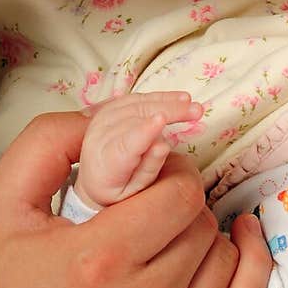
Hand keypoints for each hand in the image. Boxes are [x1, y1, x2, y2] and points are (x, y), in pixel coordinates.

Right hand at [0, 111, 270, 287]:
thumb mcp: (1, 202)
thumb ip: (52, 140)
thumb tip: (114, 114)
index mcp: (98, 261)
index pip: (180, 191)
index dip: (169, 171)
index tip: (148, 176)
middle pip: (201, 222)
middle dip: (179, 204)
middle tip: (148, 208)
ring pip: (224, 257)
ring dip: (201, 237)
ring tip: (162, 240)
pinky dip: (247, 268)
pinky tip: (235, 244)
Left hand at [75, 91, 203, 208]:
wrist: (92, 178)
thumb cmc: (118, 189)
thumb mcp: (134, 191)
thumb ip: (148, 169)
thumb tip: (163, 145)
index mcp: (106, 163)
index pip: (126, 145)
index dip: (144, 131)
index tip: (162, 119)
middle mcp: (100, 137)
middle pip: (135, 118)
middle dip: (167, 111)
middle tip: (195, 111)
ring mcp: (103, 120)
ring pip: (137, 104)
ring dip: (167, 101)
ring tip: (192, 103)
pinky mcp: (110, 109)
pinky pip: (136, 98)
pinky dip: (159, 96)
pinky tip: (179, 98)